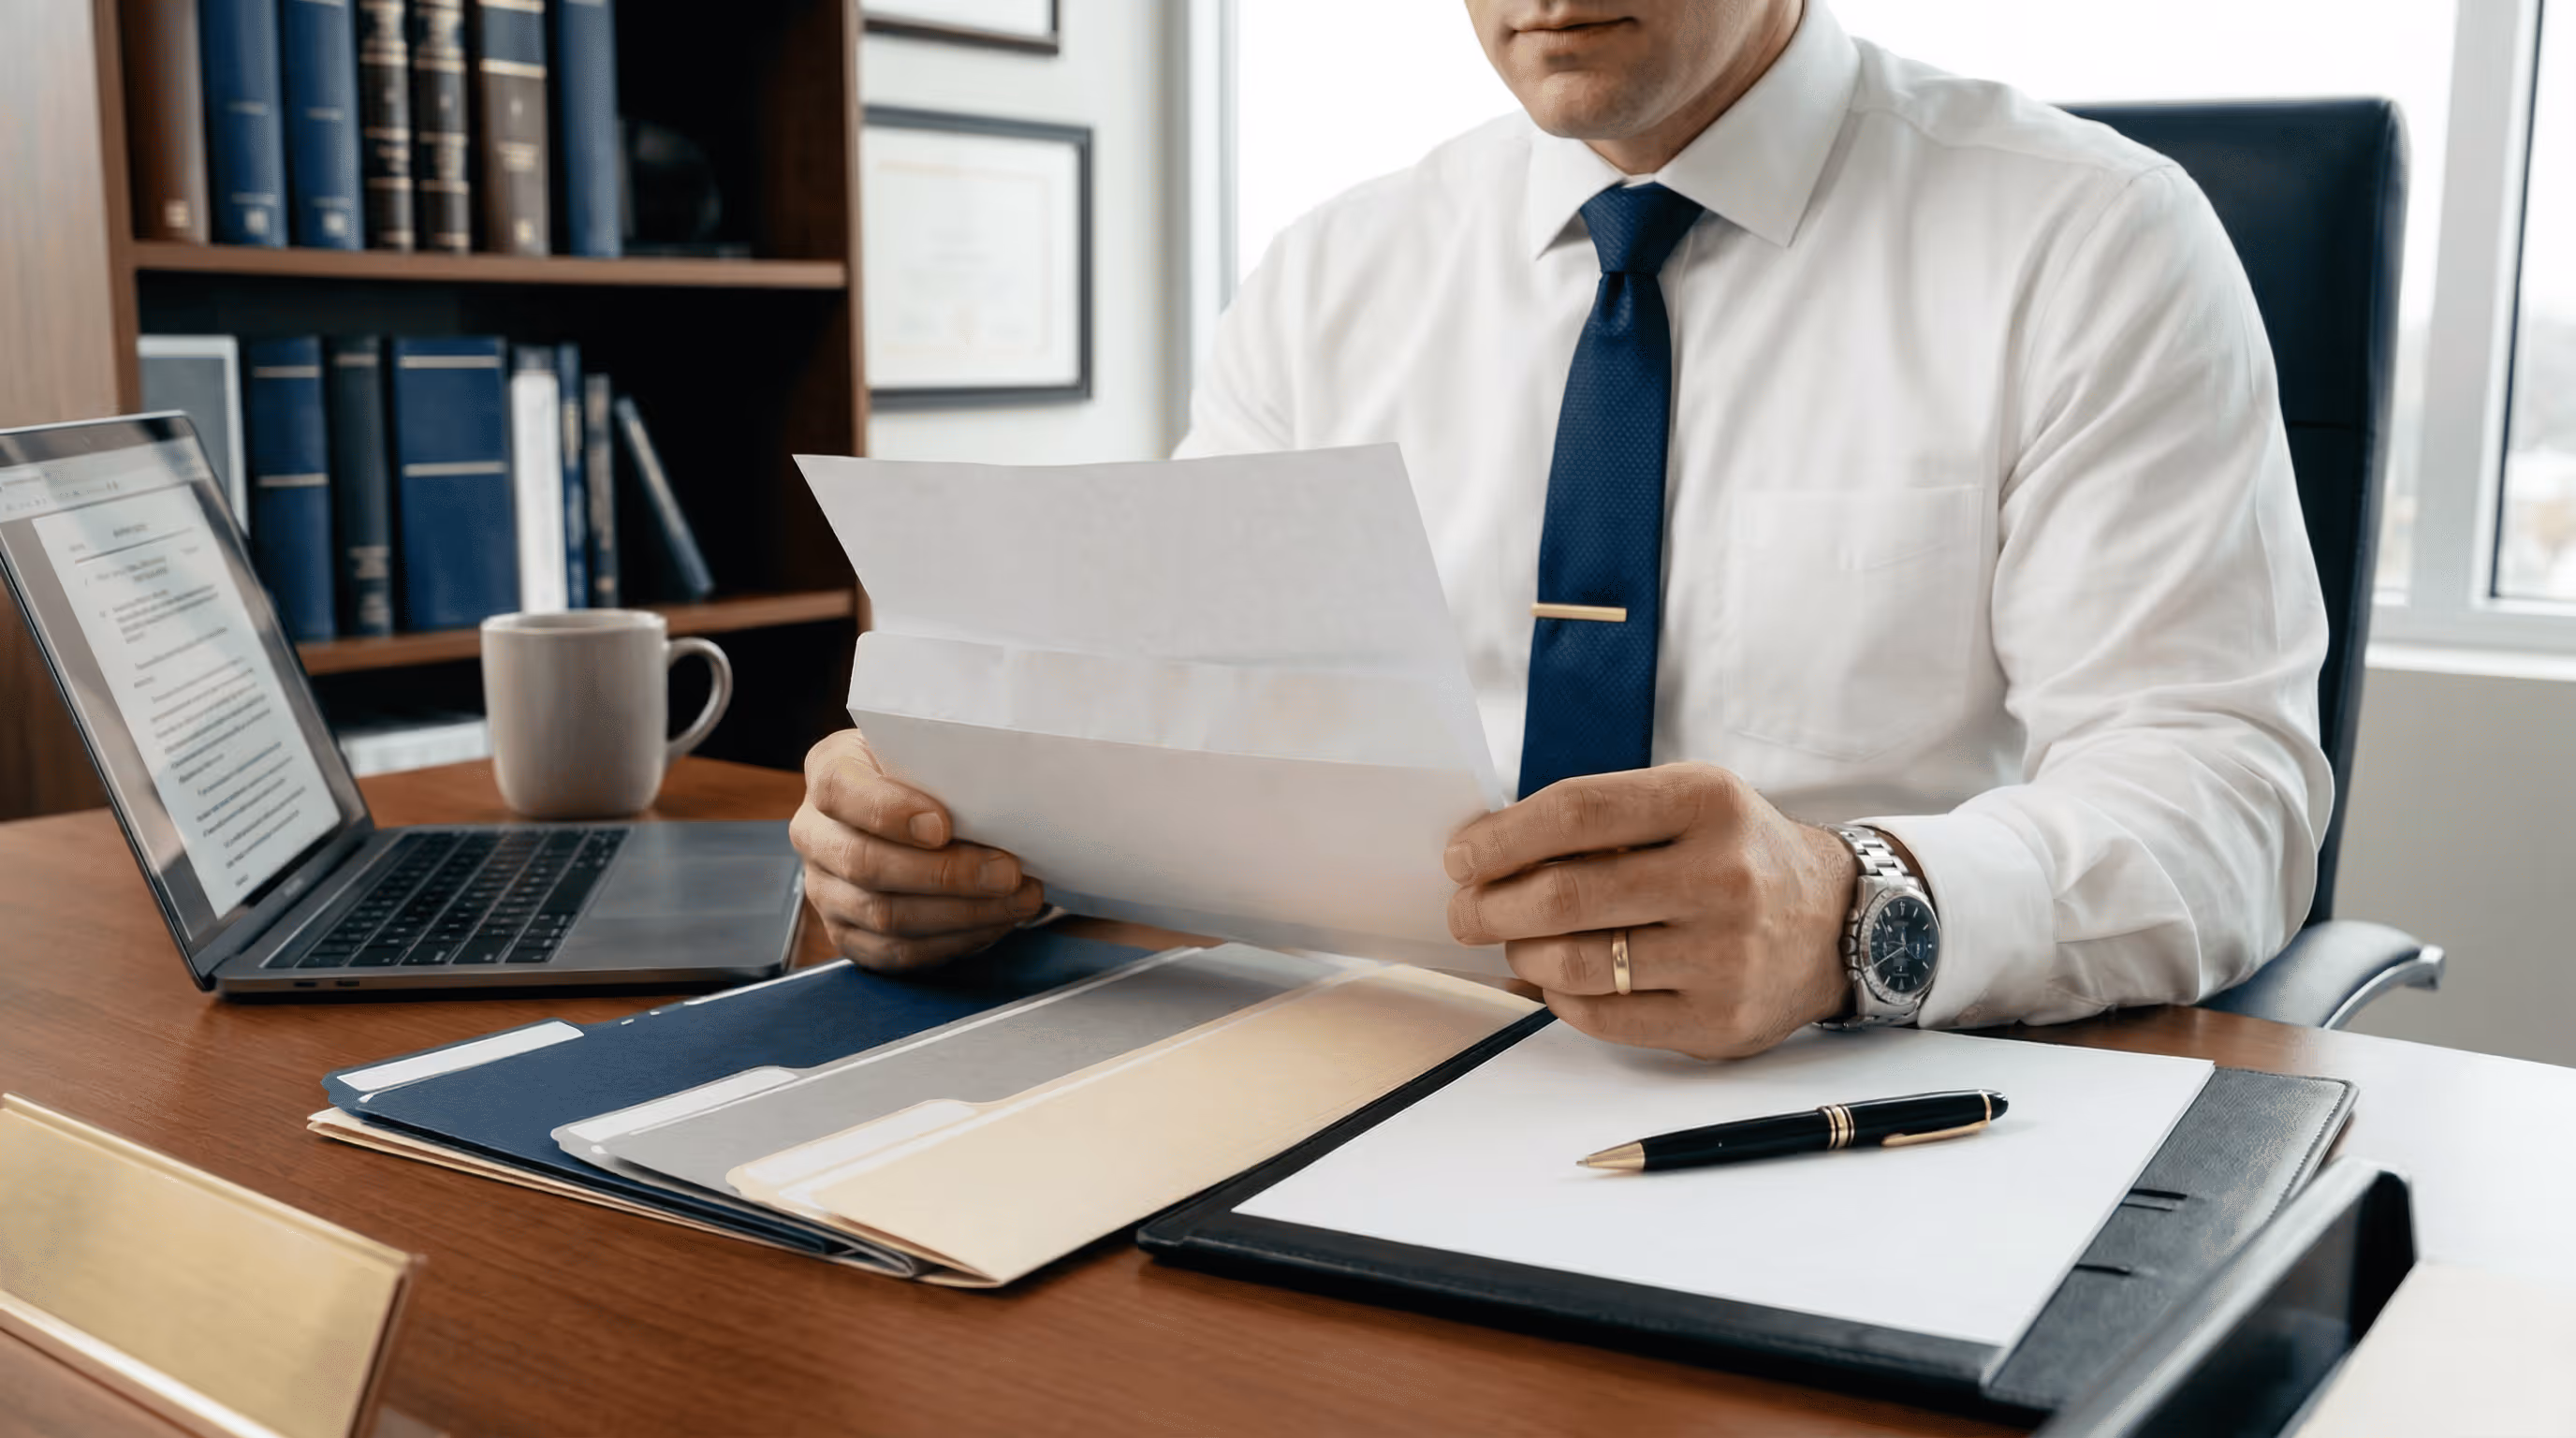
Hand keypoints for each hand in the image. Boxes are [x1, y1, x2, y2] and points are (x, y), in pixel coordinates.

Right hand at [791, 728, 1045, 970]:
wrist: (913, 809)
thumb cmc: (928, 773)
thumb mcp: (930, 748)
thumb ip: (948, 761)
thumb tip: (1004, 792)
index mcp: (829, 769)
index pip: (839, 789)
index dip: (889, 811)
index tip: (943, 826)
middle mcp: (815, 832)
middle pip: (865, 863)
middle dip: (946, 873)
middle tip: (1007, 871)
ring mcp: (825, 889)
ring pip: (885, 915)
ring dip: (962, 912)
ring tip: (1017, 899)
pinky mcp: (847, 934)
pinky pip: (897, 950)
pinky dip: (953, 940)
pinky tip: (994, 922)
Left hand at [1444, 763, 1857, 1059]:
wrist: (1834, 923)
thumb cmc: (1735, 855)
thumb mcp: (1688, 802)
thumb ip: (1601, 817)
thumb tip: (1488, 854)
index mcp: (1707, 802)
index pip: (1576, 813)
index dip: (1502, 838)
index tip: (1462, 857)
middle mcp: (1722, 877)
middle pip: (1565, 895)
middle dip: (1491, 907)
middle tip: (1465, 912)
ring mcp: (1724, 956)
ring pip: (1576, 963)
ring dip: (1522, 955)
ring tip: (1517, 943)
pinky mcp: (1718, 1021)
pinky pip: (1602, 1018)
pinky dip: (1559, 999)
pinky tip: (1557, 980)